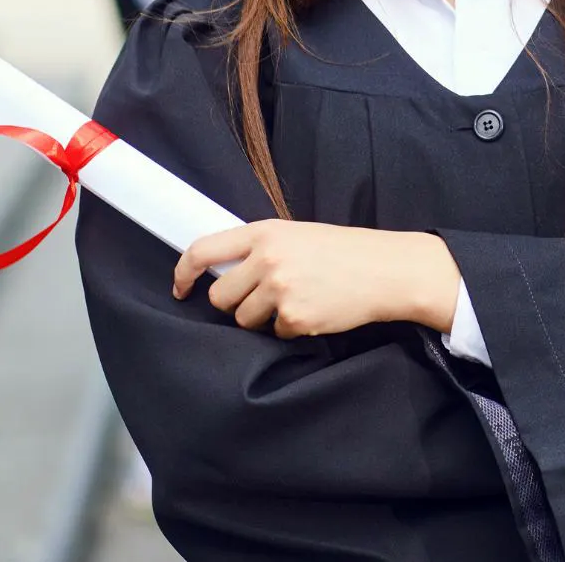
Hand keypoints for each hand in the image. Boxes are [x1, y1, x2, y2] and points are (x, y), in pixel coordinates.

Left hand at [173, 220, 460, 336]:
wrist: (383, 269)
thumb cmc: (341, 250)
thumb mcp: (297, 234)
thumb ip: (260, 247)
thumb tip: (221, 270)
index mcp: (265, 232)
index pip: (204, 249)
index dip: (183, 272)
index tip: (180, 287)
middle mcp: (268, 258)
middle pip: (220, 296)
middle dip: (235, 302)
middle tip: (264, 296)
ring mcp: (280, 289)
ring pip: (243, 319)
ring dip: (262, 318)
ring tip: (295, 300)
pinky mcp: (294, 318)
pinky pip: (274, 333)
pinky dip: (290, 328)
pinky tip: (314, 310)